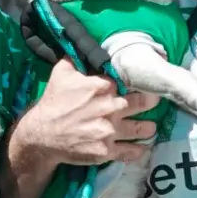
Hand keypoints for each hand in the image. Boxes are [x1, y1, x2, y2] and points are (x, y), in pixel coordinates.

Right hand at [18, 58, 159, 166]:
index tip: (146, 82)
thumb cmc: (53, 102)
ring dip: (148, 128)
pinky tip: (143, 148)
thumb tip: (84, 45)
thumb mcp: (61, 73)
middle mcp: (111, 108)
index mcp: (103, 86)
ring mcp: (110, 130)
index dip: (138, 82)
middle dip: (151, 102)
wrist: (41, 135)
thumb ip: (76, 58)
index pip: (129, 81)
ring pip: (140, 129)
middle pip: (141, 103)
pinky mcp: (106, 151)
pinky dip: (139, 151)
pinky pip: (129, 152)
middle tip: (155, 102)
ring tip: (150, 127)